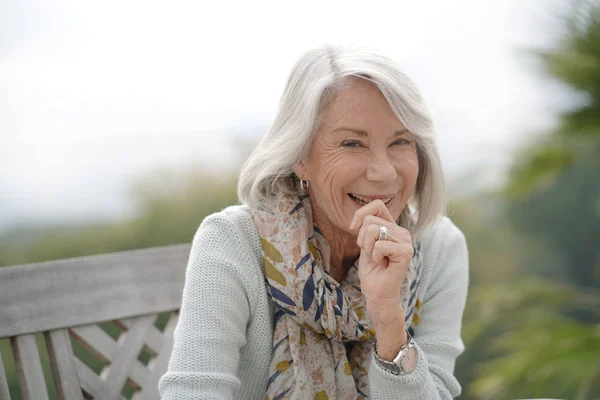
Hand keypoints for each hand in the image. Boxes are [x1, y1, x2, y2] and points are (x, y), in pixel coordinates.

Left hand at [350, 200, 413, 314]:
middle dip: (362, 239)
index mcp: (393, 227)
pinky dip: (375, 257)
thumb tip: (359, 218)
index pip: (377, 206)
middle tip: (372, 255)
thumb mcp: (366, 244)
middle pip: (370, 221)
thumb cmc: (372, 271)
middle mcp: (402, 232)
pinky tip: (383, 266)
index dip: (361, 214)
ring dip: (369, 249)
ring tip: (378, 260)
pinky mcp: (406, 251)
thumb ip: (367, 228)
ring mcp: (406, 241)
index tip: (353, 228)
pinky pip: (379, 245)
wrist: (377, 293)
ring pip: (373, 231)